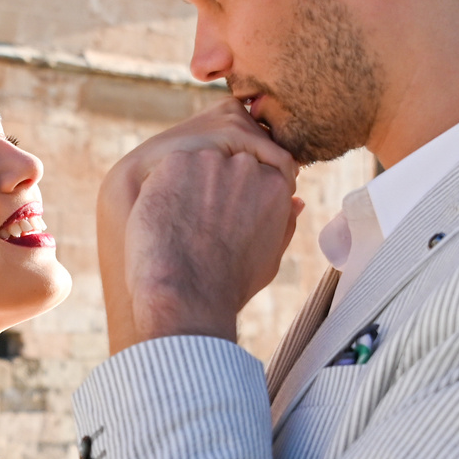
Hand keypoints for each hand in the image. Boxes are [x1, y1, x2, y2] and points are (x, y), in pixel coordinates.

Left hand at [99, 103, 298, 349]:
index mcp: (275, 186)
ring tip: (180, 224)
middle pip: (229, 164)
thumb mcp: (270, 258)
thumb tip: (295, 201)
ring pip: (198, 163)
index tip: (223, 219)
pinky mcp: (175, 161)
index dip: (237, 197)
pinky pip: (169, 167)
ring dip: (188, 186)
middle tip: (197, 222)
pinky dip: (162, 189)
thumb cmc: (228, 288)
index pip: (260, 172)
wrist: (186, 298)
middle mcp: (247, 166)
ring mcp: (210, 160)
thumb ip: (284, 223)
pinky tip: (163, 219)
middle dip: (214, 187)